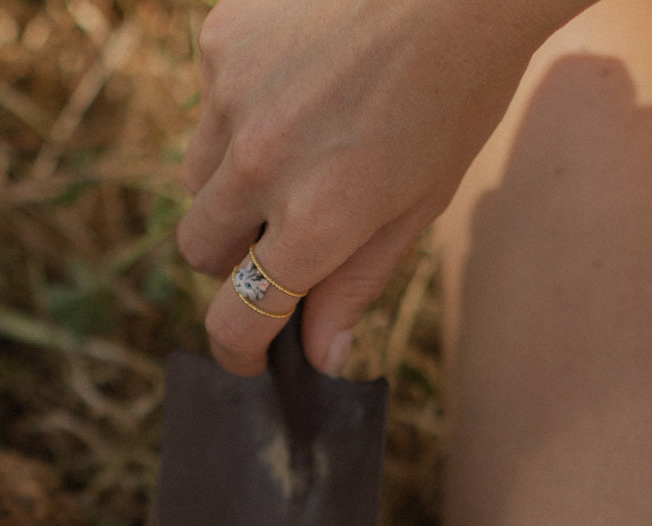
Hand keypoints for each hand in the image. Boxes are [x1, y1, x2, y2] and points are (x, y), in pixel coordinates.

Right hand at [177, 0, 570, 376]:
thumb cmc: (455, 93)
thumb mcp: (418, 205)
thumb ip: (356, 282)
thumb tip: (319, 356)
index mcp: (314, 220)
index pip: (238, 319)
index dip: (239, 350)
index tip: (249, 355)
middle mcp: (259, 165)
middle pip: (199, 250)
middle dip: (231, 257)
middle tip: (276, 236)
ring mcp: (232, 99)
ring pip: (195, 177)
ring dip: (230, 183)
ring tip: (294, 146)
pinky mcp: (220, 42)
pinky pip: (208, 103)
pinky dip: (240, 109)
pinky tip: (296, 81)